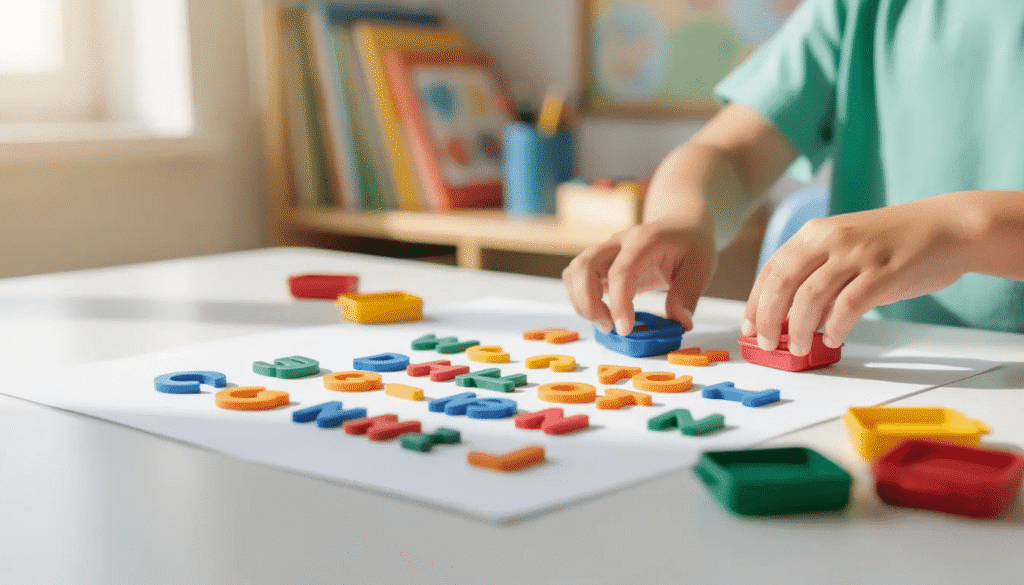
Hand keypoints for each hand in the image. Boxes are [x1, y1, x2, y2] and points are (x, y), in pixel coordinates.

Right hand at [563, 217, 715, 335]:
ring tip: (605, 323)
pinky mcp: (600, 262)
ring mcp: (606, 250)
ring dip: (581, 301)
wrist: (681, 224)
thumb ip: (688, 294)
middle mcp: (618, 242)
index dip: (618, 304)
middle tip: (610, 328)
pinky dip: (580, 298)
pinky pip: (576, 277)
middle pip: (585, 266)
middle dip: (589, 303)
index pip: (621, 272)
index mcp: (644, 241)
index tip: (625, 330)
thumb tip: (680, 323)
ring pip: (575, 271)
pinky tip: (601, 312)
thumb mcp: (702, 267)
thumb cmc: (691, 245)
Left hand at [744, 195, 969, 354]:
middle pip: (783, 283)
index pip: (772, 269)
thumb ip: (816, 271)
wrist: (947, 227)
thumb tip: (786, 314)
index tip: (749, 327)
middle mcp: (831, 239)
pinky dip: (834, 328)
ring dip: (798, 328)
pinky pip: (848, 306)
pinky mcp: (883, 273)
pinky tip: (832, 339)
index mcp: (815, 232)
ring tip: (798, 347)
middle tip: (766, 343)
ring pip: (810, 298)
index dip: (755, 301)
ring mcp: (857, 255)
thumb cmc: (891, 242)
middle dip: (767, 318)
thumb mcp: (844, 244)